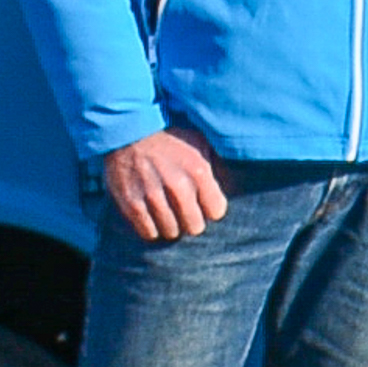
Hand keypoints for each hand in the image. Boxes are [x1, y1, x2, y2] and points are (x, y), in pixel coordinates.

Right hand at [98, 129, 225, 242]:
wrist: (129, 134)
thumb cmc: (170, 141)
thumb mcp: (201, 144)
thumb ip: (220, 165)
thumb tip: (238, 185)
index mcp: (198, 171)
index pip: (216, 212)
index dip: (211, 209)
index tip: (204, 204)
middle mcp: (177, 186)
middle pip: (195, 227)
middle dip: (192, 221)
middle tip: (185, 212)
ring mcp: (152, 196)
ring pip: (171, 232)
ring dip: (171, 226)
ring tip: (168, 213)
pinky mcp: (131, 204)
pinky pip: (148, 233)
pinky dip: (151, 229)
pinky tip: (153, 217)